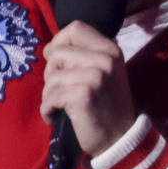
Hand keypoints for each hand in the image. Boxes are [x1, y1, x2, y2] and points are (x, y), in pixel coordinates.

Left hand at [41, 21, 135, 157]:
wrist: (120, 140)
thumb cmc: (107, 106)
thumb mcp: (105, 72)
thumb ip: (84, 55)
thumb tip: (52, 47)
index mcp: (110, 49)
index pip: (75, 28)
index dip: (59, 41)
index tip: (56, 59)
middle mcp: (104, 59)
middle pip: (57, 52)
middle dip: (51, 73)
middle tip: (60, 90)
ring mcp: (94, 76)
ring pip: (51, 76)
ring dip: (48, 94)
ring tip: (60, 106)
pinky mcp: (82, 95)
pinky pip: (49, 97)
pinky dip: (47, 110)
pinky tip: (55, 117)